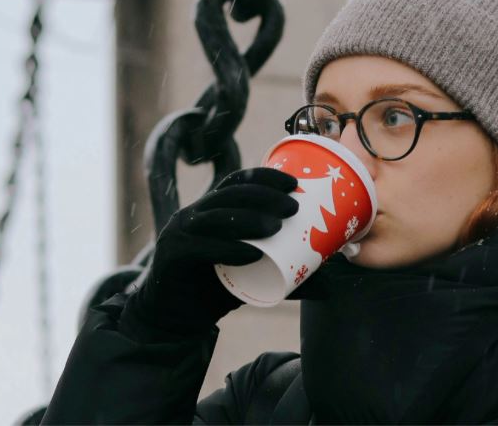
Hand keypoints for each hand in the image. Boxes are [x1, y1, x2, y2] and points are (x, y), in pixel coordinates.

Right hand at [120, 167, 298, 337]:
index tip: (294, 183)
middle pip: (229, 195)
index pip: (236, 182)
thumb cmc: (212, 292)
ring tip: (276, 227)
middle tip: (293, 207)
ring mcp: (178, 234)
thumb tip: (326, 286)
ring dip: (248, 219)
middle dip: (263, 195)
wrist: (173, 320)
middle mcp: (192, 215)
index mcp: (210, 211)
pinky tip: (250, 253)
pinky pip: (200, 248)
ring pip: (215, 218)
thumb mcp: (250, 279)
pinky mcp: (171, 256)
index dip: (264, 177)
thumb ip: (282, 278)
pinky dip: (227, 249)